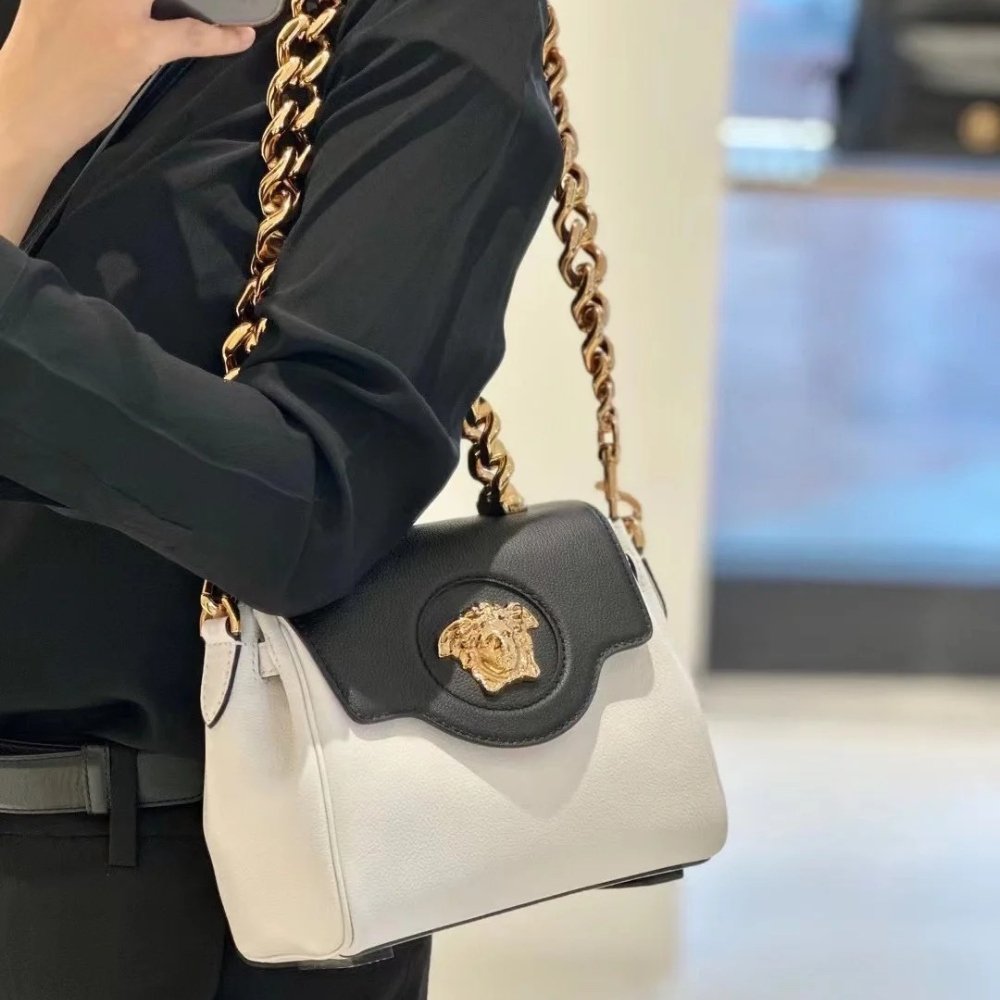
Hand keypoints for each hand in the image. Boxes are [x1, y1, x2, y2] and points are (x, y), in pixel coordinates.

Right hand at [0, 0, 255, 243]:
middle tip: (186, 3)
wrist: (27, 107)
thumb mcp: (57, 1)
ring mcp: (113, 4)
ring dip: (208, 0)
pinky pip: (190, 35)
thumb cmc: (43, 57)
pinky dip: (221, 37)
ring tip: (230, 3)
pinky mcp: (135, 44)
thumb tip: (142, 5)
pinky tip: (241, 35)